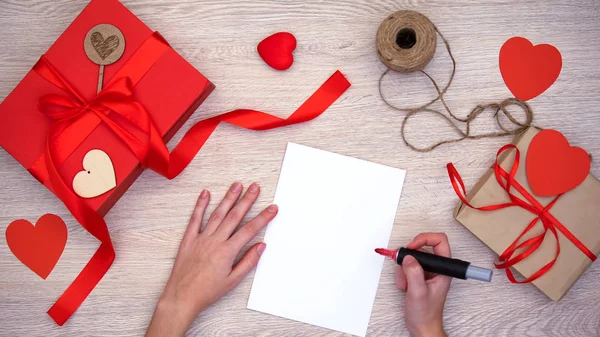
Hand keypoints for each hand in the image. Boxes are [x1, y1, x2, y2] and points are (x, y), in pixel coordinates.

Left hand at [146, 182, 277, 336]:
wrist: (182, 297)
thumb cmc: (207, 292)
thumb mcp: (233, 281)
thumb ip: (248, 261)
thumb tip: (261, 246)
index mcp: (227, 251)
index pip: (249, 230)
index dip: (263, 218)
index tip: (272, 208)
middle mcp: (215, 241)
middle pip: (235, 216)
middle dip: (247, 200)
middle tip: (255, 187)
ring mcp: (201, 238)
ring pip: (217, 214)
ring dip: (228, 198)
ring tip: (237, 185)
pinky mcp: (189, 239)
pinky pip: (195, 219)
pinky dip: (200, 205)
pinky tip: (205, 194)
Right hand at [396, 233, 450, 336]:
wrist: (422, 326)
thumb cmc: (426, 314)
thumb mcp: (418, 293)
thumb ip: (414, 273)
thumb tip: (408, 258)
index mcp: (443, 270)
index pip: (439, 241)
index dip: (424, 239)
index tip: (412, 247)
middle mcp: (437, 269)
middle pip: (423, 248)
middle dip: (409, 256)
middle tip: (402, 262)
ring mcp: (428, 272)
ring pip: (413, 258)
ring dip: (404, 269)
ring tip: (405, 283)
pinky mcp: (420, 276)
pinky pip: (408, 267)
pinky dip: (402, 275)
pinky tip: (404, 286)